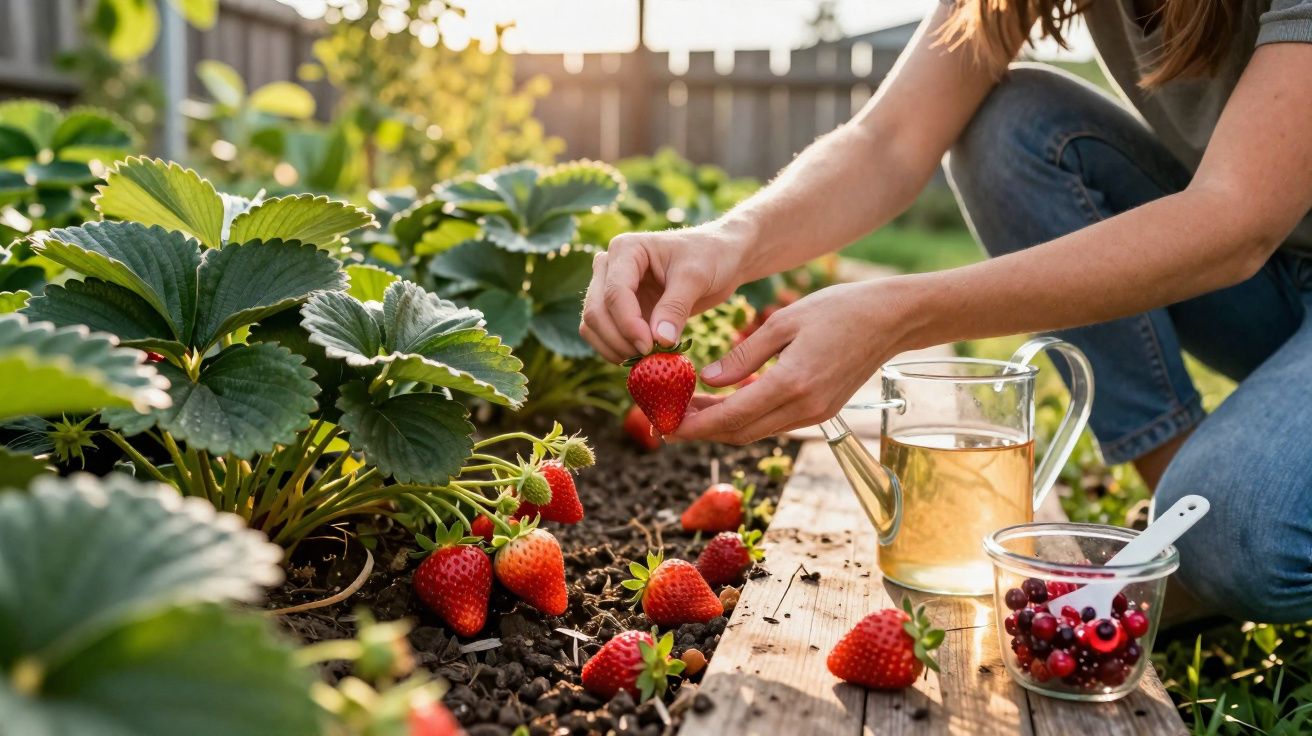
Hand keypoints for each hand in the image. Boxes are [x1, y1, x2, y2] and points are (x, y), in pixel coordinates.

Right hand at [581, 222, 751, 361]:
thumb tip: (659, 341)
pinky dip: (615, 350)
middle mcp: (610, 266)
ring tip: (647, 359)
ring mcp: (610, 288)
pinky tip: (641, 358)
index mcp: (626, 249)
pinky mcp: (618, 309)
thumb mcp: (696, 277)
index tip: (651, 347)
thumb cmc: (710, 256)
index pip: (614, 292)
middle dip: (619, 339)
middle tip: (649, 357)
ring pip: (593, 325)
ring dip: (614, 348)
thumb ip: (675, 307)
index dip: (628, 324)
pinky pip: (602, 334)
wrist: (719, 258)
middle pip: (596, 310)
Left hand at [670, 279, 917, 443]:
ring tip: (686, 412)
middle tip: (665, 422)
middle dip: (700, 431)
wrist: (892, 319)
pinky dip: (744, 419)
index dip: (695, 425)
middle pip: (740, 433)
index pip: (733, 417)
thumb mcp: (785, 322)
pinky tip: (723, 404)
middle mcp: (804, 408)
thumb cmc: (840, 309)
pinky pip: (773, 423)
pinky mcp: (820, 411)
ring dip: (720, 427)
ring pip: (756, 431)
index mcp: (792, 383)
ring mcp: (814, 414)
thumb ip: (744, 355)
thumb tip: (707, 379)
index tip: (665, 425)